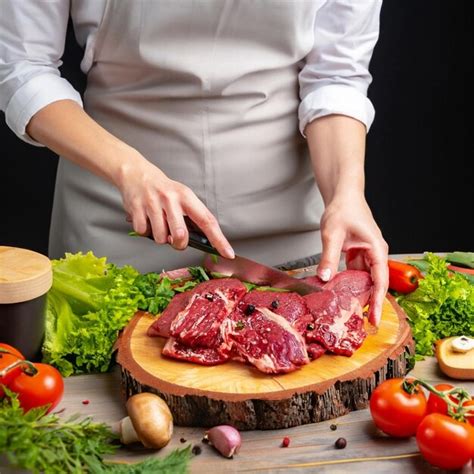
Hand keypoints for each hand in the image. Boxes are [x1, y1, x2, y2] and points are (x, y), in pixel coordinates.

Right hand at [116, 155, 234, 258]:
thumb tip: (202, 241)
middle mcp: (171, 199)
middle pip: (181, 235)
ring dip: (160, 237)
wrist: (136, 173)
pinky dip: (145, 231)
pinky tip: (146, 220)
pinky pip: (143, 232)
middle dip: (179, 244)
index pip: (207, 221)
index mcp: (187, 197)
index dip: (219, 240)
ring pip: (161, 238)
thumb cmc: (163, 190)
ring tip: (158, 224)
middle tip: (175, 238)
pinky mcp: (136, 208)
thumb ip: (191, 217)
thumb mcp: (182, 197)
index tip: (228, 253)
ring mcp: (153, 203)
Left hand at [317, 194, 388, 325]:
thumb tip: (324, 278)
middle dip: (370, 302)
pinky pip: (357, 272)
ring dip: (360, 294)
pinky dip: (351, 283)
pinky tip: (342, 292)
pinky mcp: (359, 253)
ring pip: (366, 279)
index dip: (377, 301)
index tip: (374, 318)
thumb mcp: (332, 234)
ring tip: (353, 312)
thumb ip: (328, 257)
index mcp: (376, 248)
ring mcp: (368, 253)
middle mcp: (376, 253)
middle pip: (376, 283)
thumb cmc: (343, 209)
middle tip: (365, 323)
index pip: (380, 280)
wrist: (343, 195)